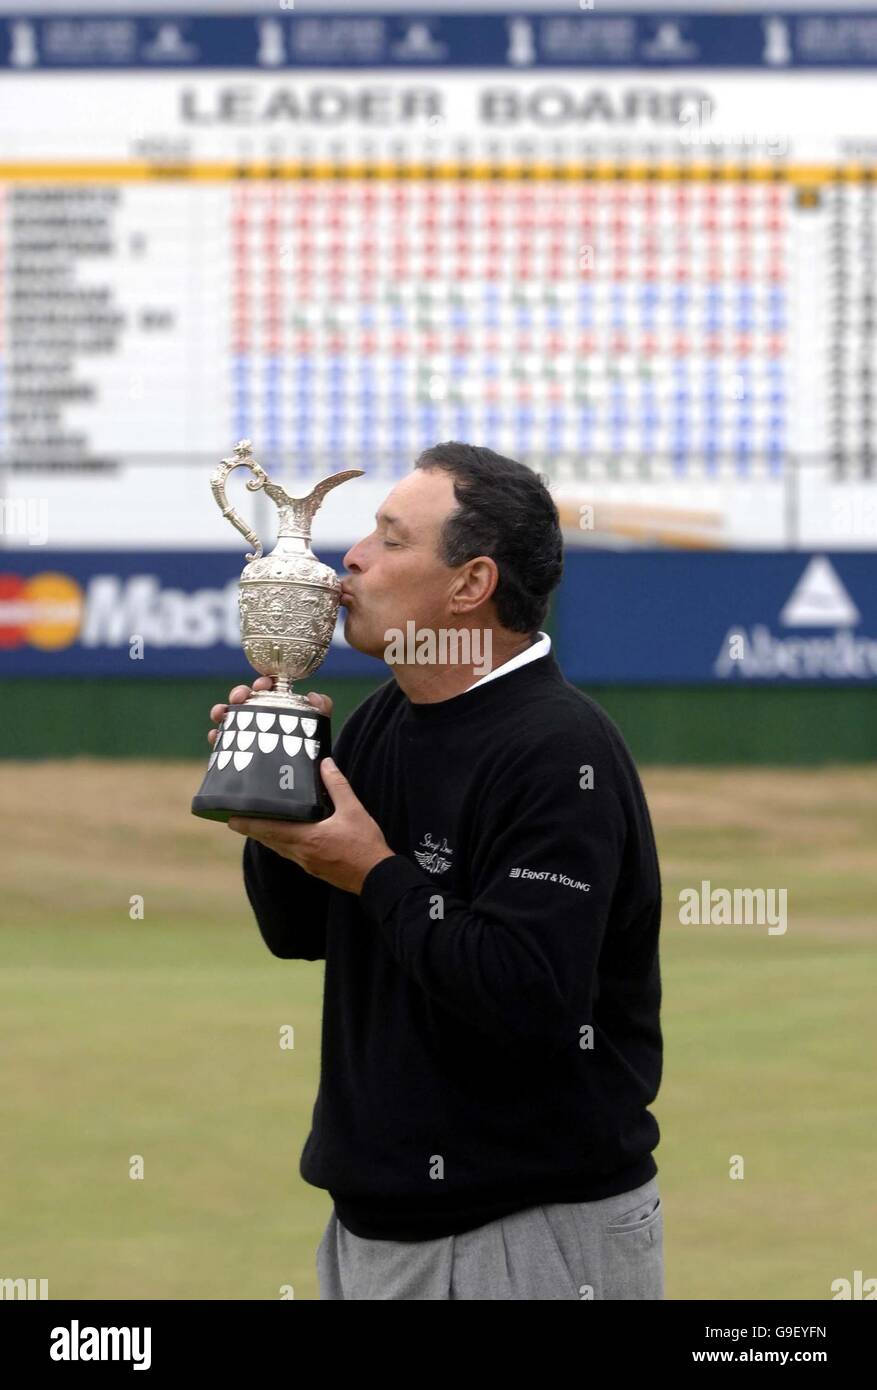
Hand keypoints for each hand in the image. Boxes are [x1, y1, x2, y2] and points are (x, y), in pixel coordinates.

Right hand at [208, 679, 332, 745]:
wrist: (303, 785)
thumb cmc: (309, 752)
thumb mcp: (317, 729)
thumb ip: (323, 710)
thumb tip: (313, 696)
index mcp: (279, 707)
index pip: (269, 689)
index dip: (263, 682)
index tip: (262, 685)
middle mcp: (261, 718)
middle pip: (245, 699)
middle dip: (239, 693)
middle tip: (239, 697)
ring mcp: (248, 735)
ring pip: (230, 717)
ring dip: (222, 710)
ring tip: (220, 713)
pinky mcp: (238, 752)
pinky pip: (222, 741)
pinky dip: (216, 735)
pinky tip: (215, 736)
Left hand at [227, 756, 394, 895]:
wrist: (377, 877)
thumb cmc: (365, 844)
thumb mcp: (354, 810)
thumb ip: (337, 786)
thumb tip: (326, 763)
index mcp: (307, 838)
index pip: (270, 830)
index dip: (249, 824)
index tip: (230, 819)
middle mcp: (301, 853)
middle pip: (269, 840)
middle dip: (252, 830)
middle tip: (235, 819)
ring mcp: (306, 863)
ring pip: (279, 848)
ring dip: (266, 837)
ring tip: (255, 825)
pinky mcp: (314, 868)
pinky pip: (290, 854)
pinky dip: (280, 843)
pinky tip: (284, 836)